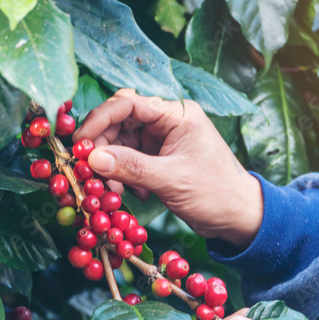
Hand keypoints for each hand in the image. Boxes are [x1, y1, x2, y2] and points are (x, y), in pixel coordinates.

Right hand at [72, 89, 262, 247]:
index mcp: (177, 114)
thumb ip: (131, 166)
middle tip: (91, 172)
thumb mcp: (171, 180)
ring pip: (121, 142)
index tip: (80, 143)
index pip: (128, 103)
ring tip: (114, 187)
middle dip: (103, 146)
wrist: (239, 217)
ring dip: (112, 164)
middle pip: (120, 121)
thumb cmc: (215, 193)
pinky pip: (130, 159)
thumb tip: (91, 158)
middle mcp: (168, 121)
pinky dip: (124, 174)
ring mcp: (163, 140)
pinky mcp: (159, 159)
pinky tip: (133, 192)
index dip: (100, 120)